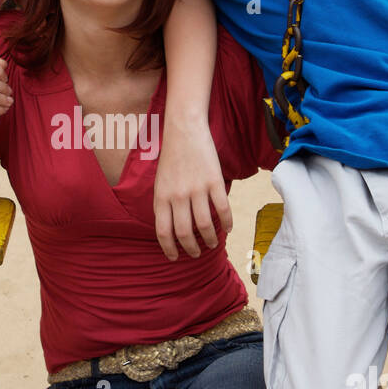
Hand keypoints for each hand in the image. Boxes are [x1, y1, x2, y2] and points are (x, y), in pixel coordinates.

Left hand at [153, 120, 231, 259]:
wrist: (184, 131)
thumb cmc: (171, 158)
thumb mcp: (159, 183)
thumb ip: (164, 205)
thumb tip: (171, 230)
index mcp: (161, 197)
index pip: (163, 232)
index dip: (169, 249)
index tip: (175, 257)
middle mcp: (177, 196)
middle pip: (185, 233)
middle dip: (192, 248)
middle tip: (197, 253)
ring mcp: (196, 189)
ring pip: (204, 225)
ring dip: (210, 239)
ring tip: (213, 244)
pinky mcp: (214, 182)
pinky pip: (222, 209)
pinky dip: (226, 222)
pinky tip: (228, 228)